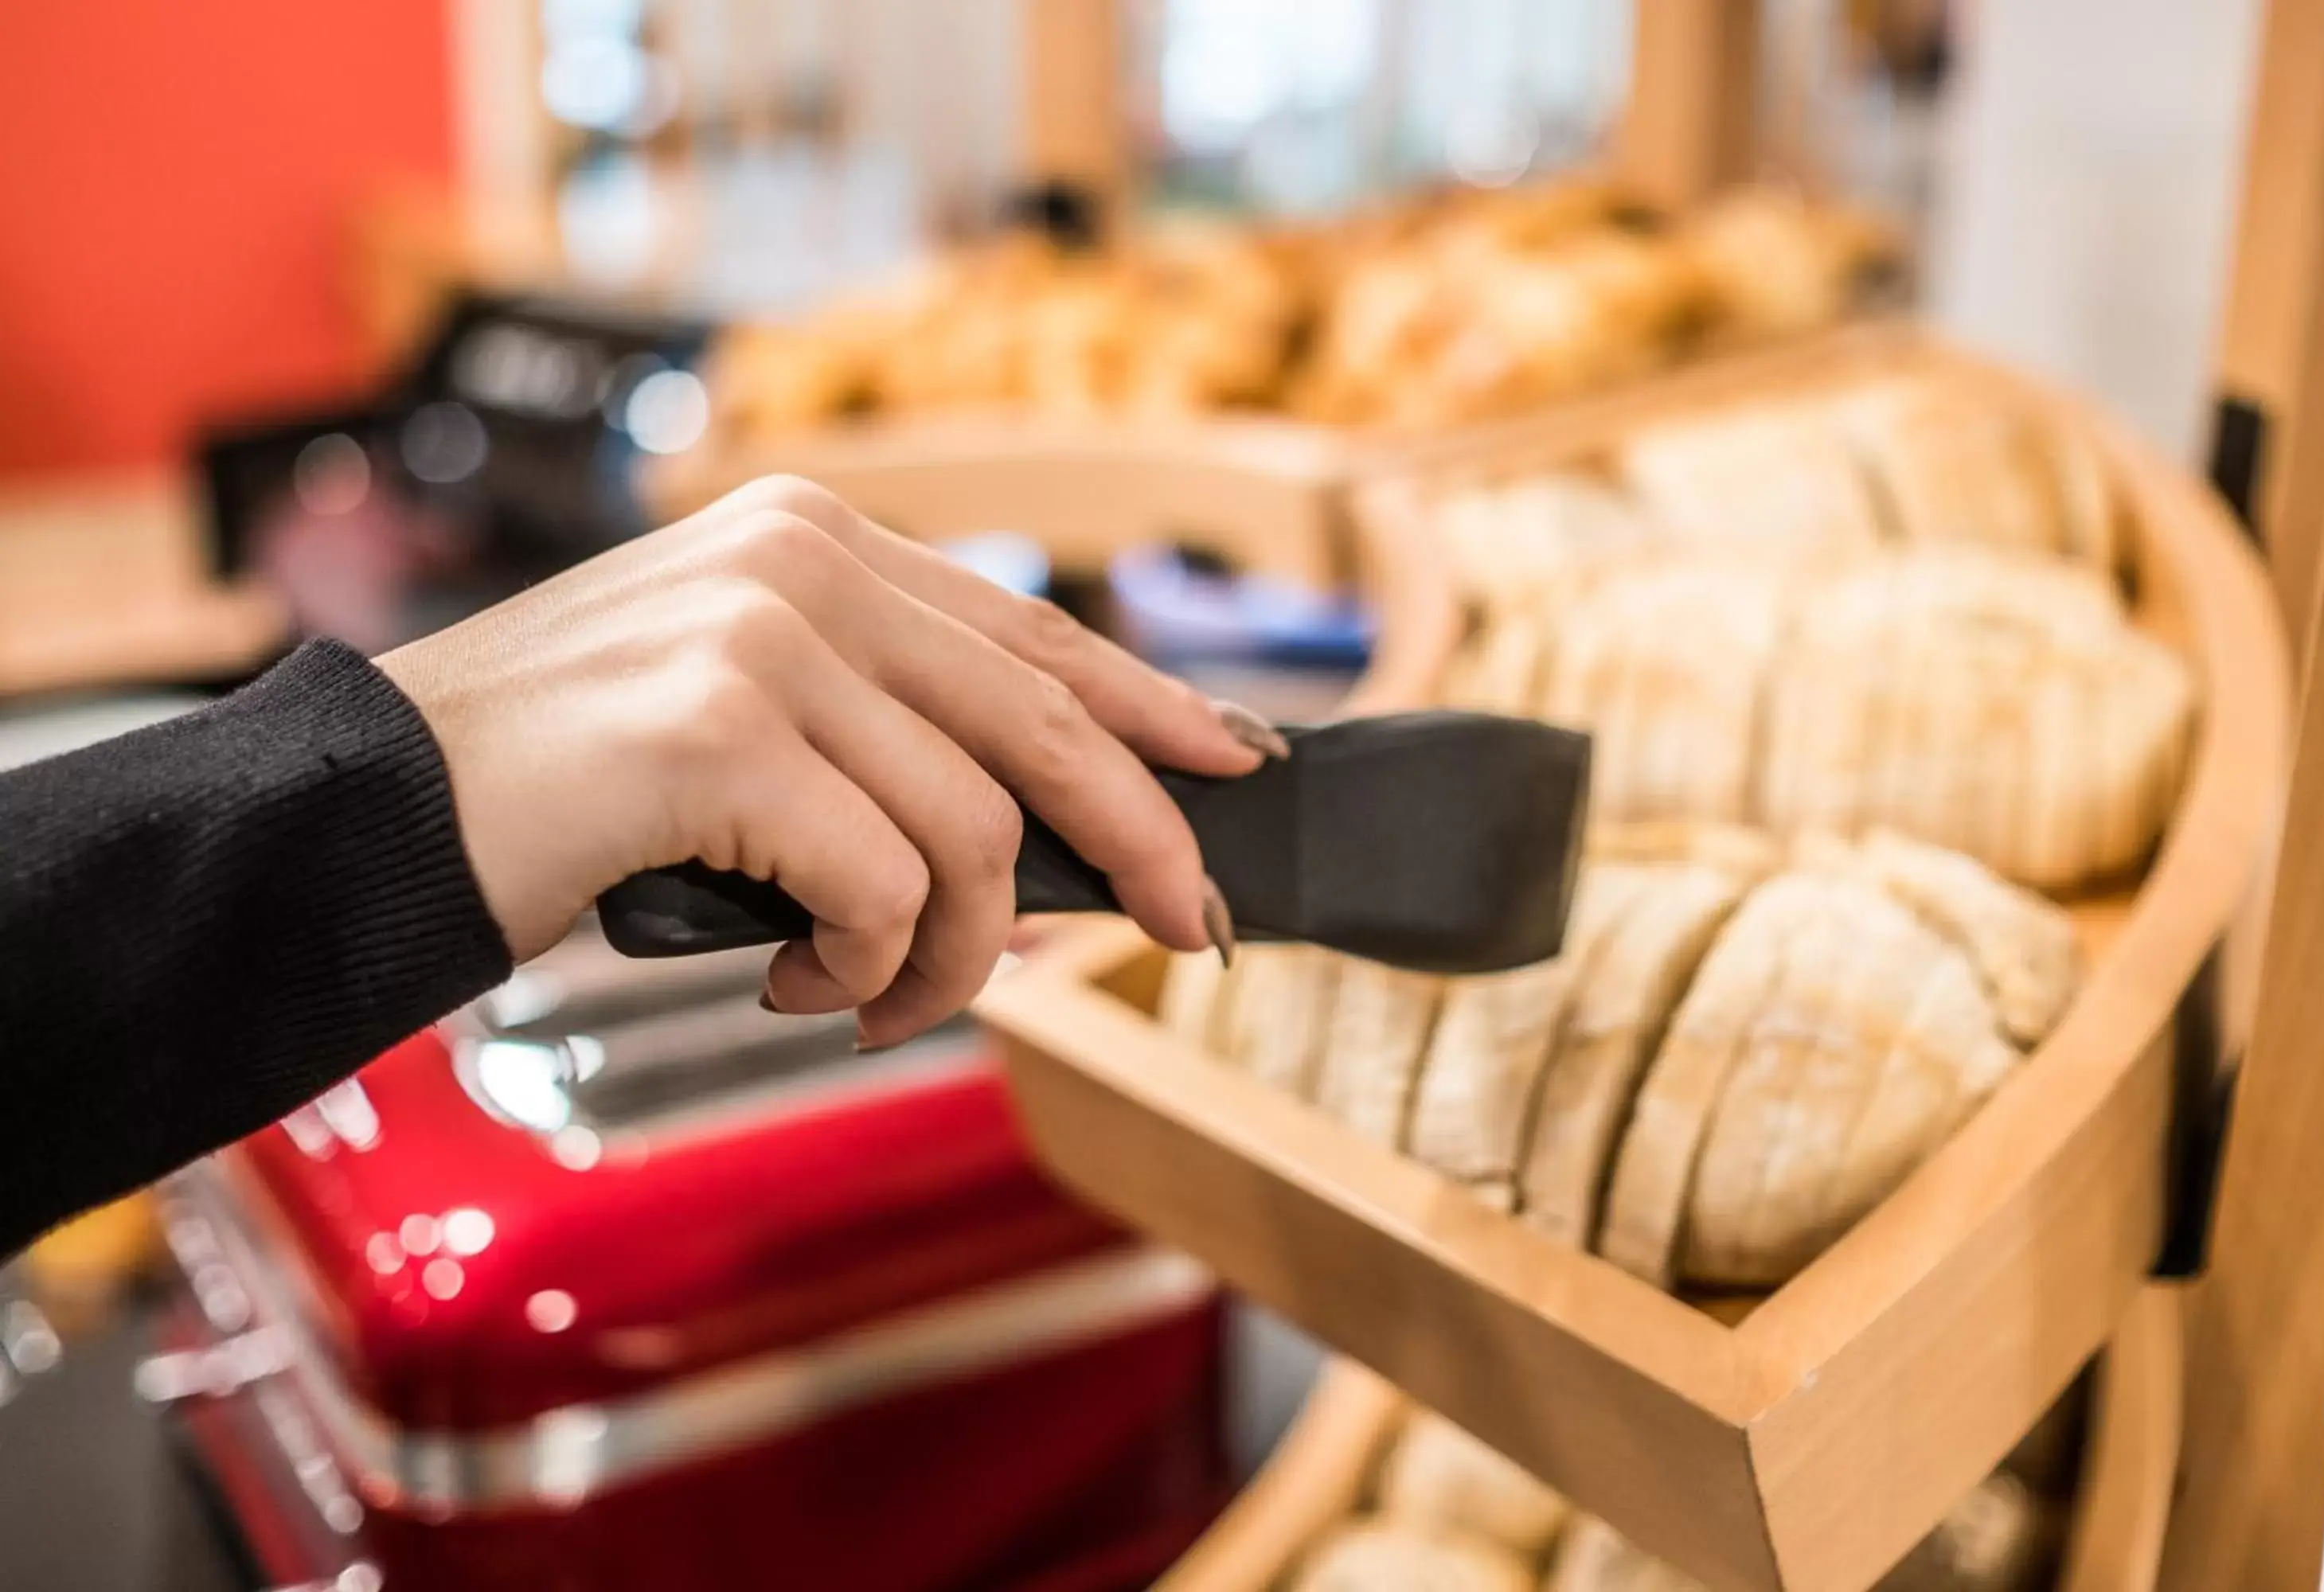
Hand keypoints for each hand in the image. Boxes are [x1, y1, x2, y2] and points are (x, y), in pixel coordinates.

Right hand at [375, 476, 1282, 1043]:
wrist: (378, 811)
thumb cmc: (566, 787)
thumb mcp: (745, 716)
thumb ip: (880, 726)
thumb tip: (1047, 830)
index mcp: (817, 538)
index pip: (1032, 631)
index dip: (1152, 706)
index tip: (1235, 768)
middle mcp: (803, 562)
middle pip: (1047, 722)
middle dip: (1145, 844)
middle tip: (1188, 939)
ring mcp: (762, 636)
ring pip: (978, 832)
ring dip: (951, 960)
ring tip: (873, 1003)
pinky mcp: (719, 731)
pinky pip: (886, 889)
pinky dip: (865, 970)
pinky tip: (794, 984)